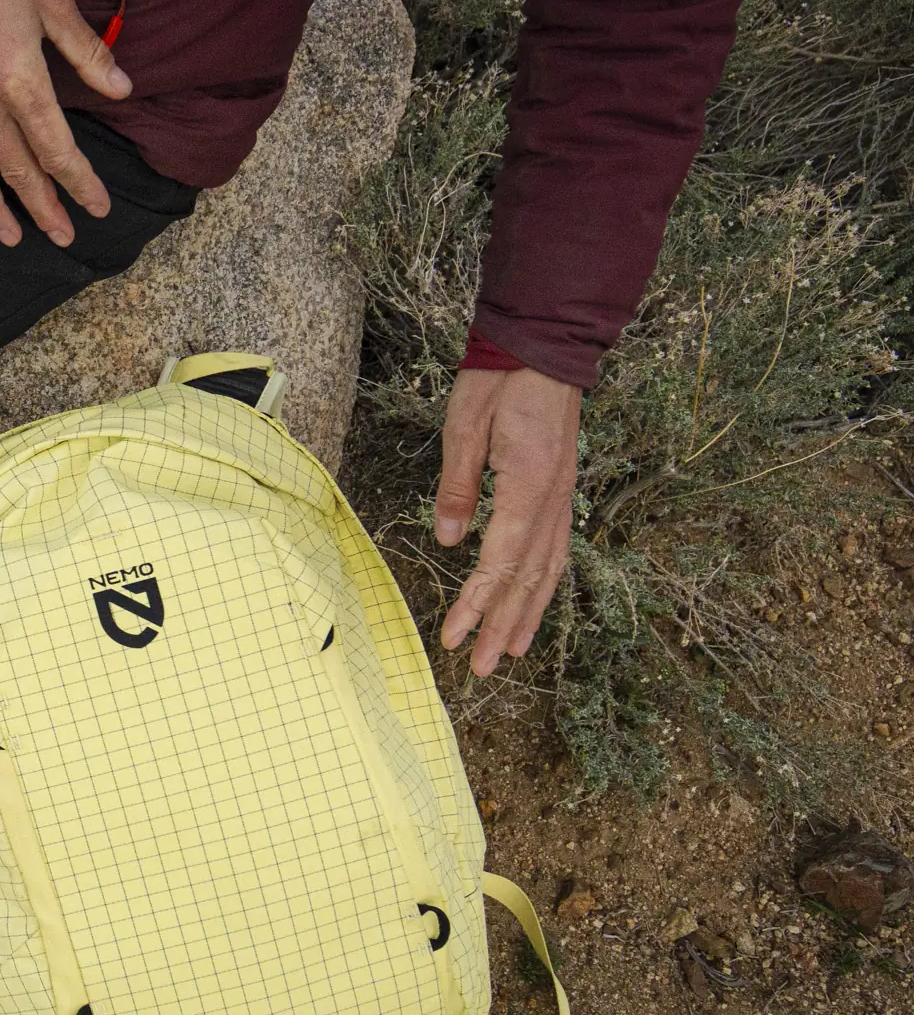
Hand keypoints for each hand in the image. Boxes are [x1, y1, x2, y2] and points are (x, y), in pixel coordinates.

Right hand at [0, 0, 132, 248]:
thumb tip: (122, 90)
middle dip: (44, 209)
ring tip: (10, 236)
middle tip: (63, 236)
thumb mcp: (54, 4)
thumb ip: (88, 53)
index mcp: (20, 82)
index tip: (97, 207)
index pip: (56, 148)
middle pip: (18, 171)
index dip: (79, 182)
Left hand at [434, 366, 582, 676]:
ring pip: (548, 569)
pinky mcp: (560, 491)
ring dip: (528, 614)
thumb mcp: (464, 430)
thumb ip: (457, 488)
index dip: (476, 604)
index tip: (452, 636)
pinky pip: (556, 549)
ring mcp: (563, 497)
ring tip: (508, 652)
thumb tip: (450, 541)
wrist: (542, 347)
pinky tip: (533, 603)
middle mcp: (554, 500)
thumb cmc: (498, 382)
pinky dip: (543, 584)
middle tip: (479, 667)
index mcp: (529, 486)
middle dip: (502, 625)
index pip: (500, 561)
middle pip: (528, 578)